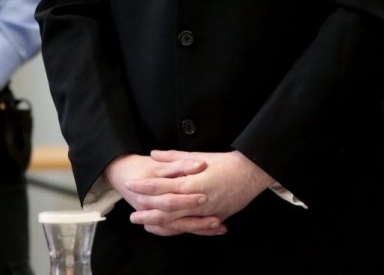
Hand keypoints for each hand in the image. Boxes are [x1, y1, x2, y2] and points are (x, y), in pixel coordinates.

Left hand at [127, 150, 273, 236]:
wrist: (251, 173)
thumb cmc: (225, 163)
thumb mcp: (198, 156)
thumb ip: (174, 157)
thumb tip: (154, 154)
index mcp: (192, 182)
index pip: (162, 186)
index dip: (145, 186)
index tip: (132, 185)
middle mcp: (197, 200)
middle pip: (166, 210)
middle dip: (147, 213)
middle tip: (132, 215)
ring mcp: (206, 212)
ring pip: (179, 223)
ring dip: (160, 225)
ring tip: (146, 225)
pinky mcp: (215, 218)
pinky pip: (194, 228)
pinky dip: (180, 230)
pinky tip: (170, 230)